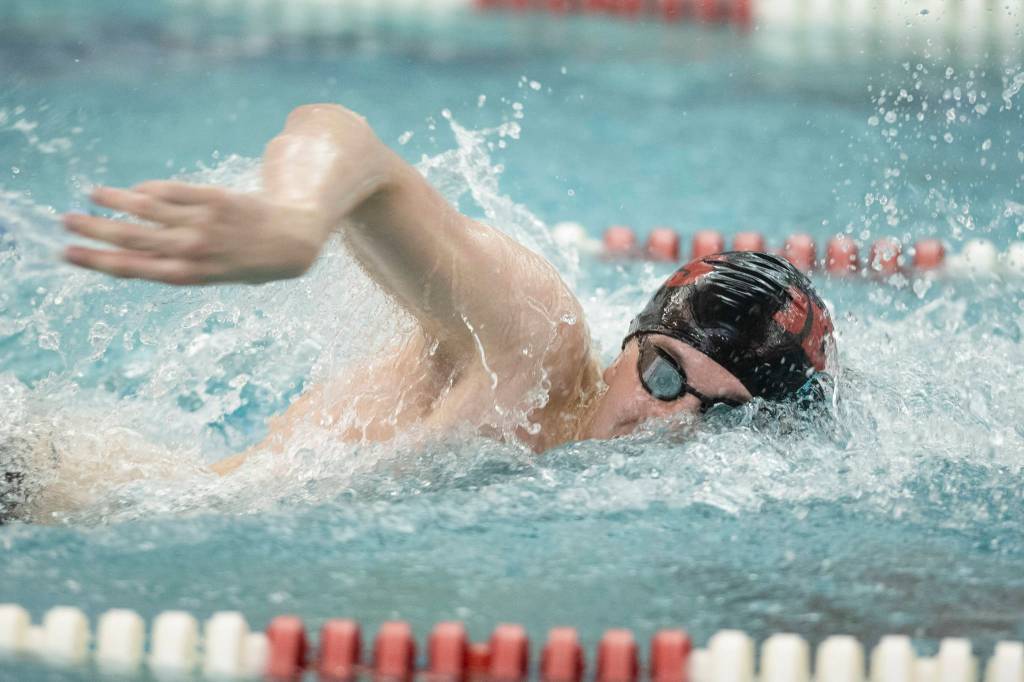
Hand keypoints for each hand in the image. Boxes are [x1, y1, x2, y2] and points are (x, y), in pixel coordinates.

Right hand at [63, 182, 330, 284]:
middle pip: (132, 238)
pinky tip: (132, 190)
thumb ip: (180, 265)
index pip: (134, 268)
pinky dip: (148, 190)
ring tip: (91, 196)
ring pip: (147, 208)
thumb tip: (139, 248)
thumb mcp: (216, 277)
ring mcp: (203, 222)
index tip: (69, 254)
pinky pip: (172, 191)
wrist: (294, 241)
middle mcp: (194, 249)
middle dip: (95, 230)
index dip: (97, 261)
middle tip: (65, 222)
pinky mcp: (214, 198)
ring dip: (114, 202)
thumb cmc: (252, 263)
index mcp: (191, 275)